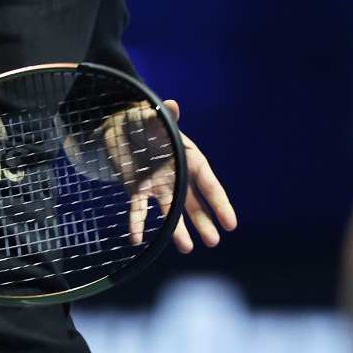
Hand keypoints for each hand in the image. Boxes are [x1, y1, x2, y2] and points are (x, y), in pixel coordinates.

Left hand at [106, 99, 236, 252]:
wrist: (122, 125)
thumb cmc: (146, 120)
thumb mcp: (156, 117)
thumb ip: (166, 116)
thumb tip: (172, 105)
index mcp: (190, 160)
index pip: (209, 184)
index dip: (220, 204)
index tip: (231, 224)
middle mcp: (178, 177)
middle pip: (194, 204)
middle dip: (204, 222)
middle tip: (213, 242)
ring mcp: (159, 186)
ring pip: (171, 212)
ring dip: (178, 231)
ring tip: (186, 248)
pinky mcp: (138, 190)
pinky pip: (139, 210)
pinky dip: (137, 224)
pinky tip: (136, 240)